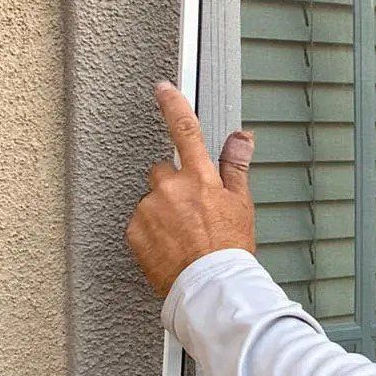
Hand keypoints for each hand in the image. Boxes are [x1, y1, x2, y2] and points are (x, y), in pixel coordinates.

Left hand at [126, 82, 256, 298]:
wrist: (210, 287)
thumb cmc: (229, 249)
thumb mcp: (241, 204)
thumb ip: (236, 165)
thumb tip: (242, 136)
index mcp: (199, 178)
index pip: (186, 130)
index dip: (173, 105)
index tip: (163, 88)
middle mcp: (170, 187)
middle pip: (162, 172)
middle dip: (171, 186)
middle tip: (190, 213)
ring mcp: (150, 209)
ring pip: (151, 200)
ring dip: (161, 212)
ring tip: (182, 237)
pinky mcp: (134, 231)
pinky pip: (139, 224)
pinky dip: (150, 233)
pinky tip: (169, 248)